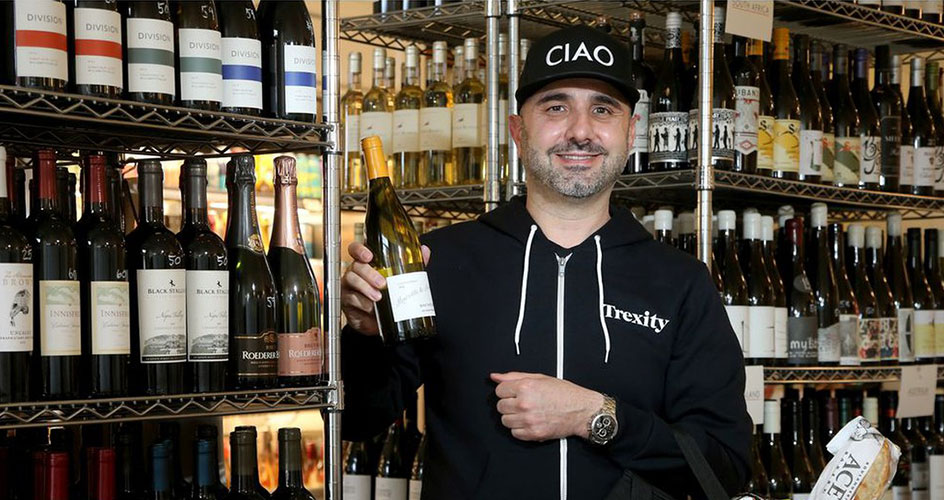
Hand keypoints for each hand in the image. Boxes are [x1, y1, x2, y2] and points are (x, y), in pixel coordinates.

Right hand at [341, 241, 430, 335]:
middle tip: (382, 283)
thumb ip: (411, 264)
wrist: (376, 320)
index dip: (360, 250)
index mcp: (365, 263)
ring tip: (378, 297)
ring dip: (365, 289)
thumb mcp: (399, 279)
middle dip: (369, 274)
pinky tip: (371, 308)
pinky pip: (351, 299)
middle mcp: (354, 272)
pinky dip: (362, 303)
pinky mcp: (347, 302)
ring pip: (351, 281)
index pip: (356, 250)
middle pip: (355, 266)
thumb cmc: (385, 294)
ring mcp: (348, 287)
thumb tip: (425, 250)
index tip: (369, 256)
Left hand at [490, 372, 604, 441]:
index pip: (499, 390)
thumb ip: (514, 377)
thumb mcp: (540, 378)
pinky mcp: (533, 434)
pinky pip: (514, 433)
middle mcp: (525, 404)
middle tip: (522, 402)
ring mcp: (528, 420)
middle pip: (500, 406)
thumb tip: (495, 377)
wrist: (582, 411)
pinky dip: (520, 429)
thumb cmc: (565, 394)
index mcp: (526, 387)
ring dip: (513, 417)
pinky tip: (530, 422)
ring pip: (505, 421)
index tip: (514, 393)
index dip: (507, 391)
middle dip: (509, 404)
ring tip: (527, 412)